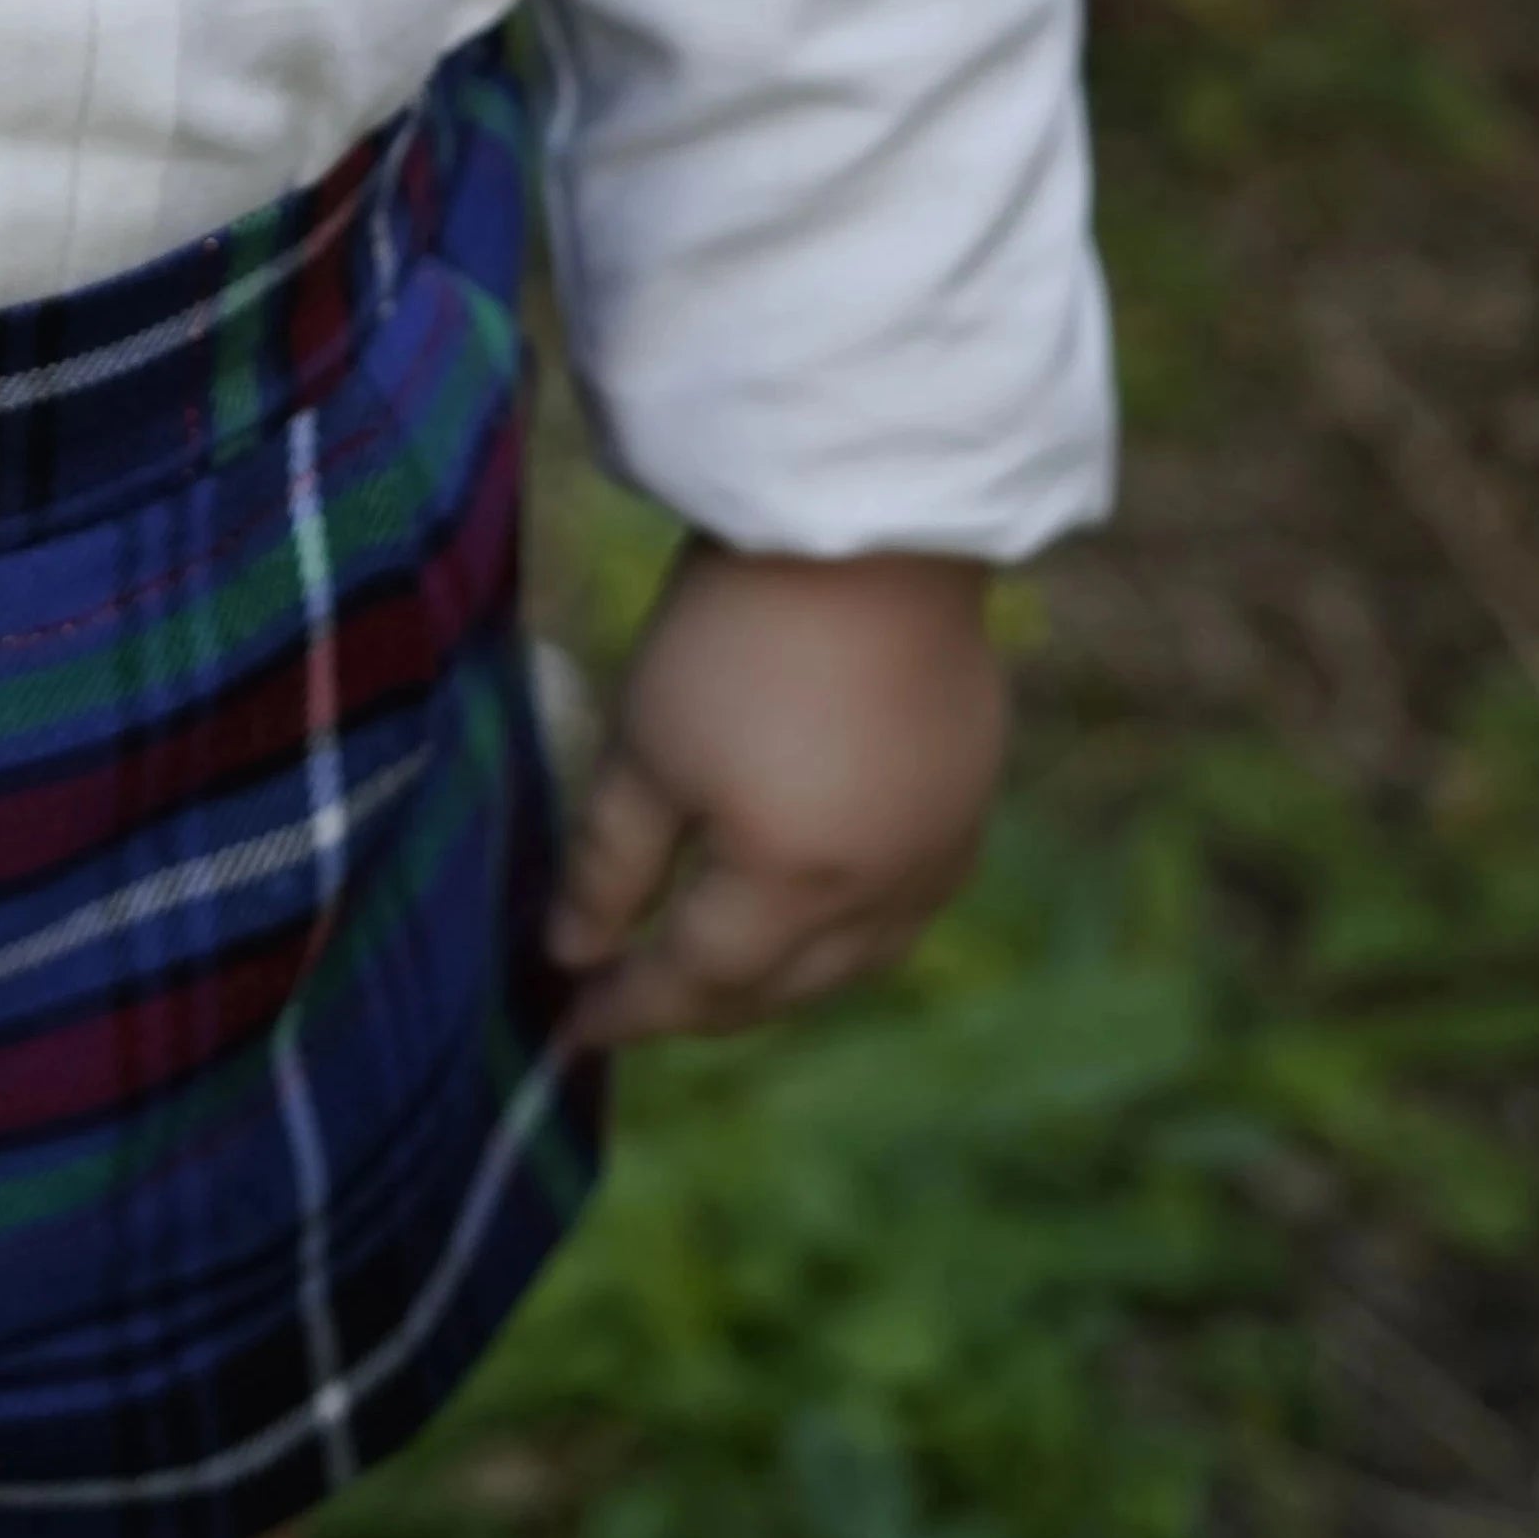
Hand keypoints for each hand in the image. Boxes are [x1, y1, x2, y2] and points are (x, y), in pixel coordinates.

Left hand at [546, 542, 1004, 1047]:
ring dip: (783, 978)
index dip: (628, 1006)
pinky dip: (848, 929)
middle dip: (704, 1006)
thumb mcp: (646, 745)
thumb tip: (570, 951)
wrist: (869, 517)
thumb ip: (608, 865)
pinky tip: (815, 903)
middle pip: (783, 987)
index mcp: (793, 885)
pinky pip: (908, 906)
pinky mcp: (971, 794)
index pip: (697, 981)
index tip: (567, 1020)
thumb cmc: (736, 629)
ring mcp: (941, 845)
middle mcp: (882, 891)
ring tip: (720, 968)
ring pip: (857, 960)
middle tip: (635, 999)